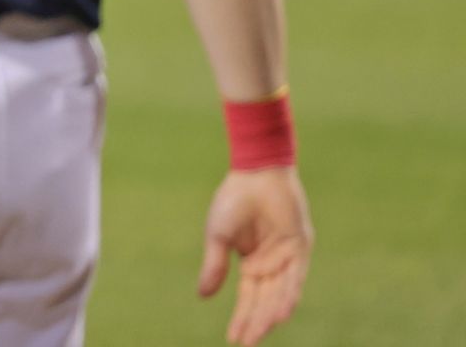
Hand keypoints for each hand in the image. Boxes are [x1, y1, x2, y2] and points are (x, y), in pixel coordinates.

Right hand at [198, 166, 312, 344]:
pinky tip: (280, 313)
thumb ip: (214, 265)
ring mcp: (287, 258)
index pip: (248, 298)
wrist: (256, 174)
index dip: (242, 319)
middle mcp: (271, 265)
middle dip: (255, 323)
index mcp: (251, 263)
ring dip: (270, 315)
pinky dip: (288, 296)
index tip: (233, 339)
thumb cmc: (233, 200)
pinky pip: (295, 278)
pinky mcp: (300, 248)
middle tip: (247, 345)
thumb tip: (203, 296)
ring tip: (260, 334)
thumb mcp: (218, 236)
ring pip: (279, 295)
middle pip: (264, 302)